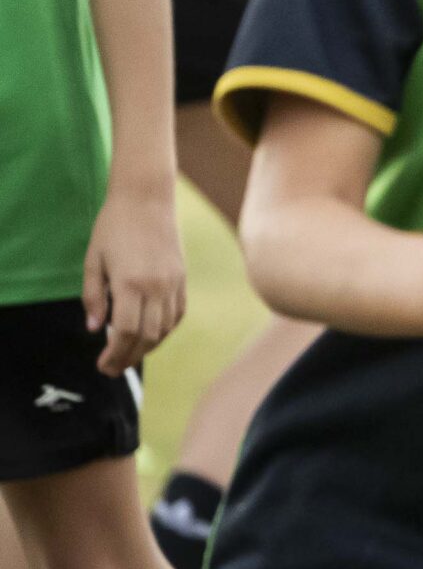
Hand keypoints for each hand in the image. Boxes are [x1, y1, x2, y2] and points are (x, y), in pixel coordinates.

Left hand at [84, 183, 185, 375]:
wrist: (147, 199)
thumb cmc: (113, 227)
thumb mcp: (93, 260)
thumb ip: (93, 296)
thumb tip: (95, 328)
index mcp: (130, 282)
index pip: (126, 331)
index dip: (115, 354)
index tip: (103, 365)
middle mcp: (156, 286)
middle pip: (147, 336)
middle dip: (130, 357)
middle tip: (113, 369)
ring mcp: (173, 283)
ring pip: (165, 328)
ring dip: (148, 347)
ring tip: (130, 355)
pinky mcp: (182, 278)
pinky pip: (178, 313)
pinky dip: (165, 330)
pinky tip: (151, 335)